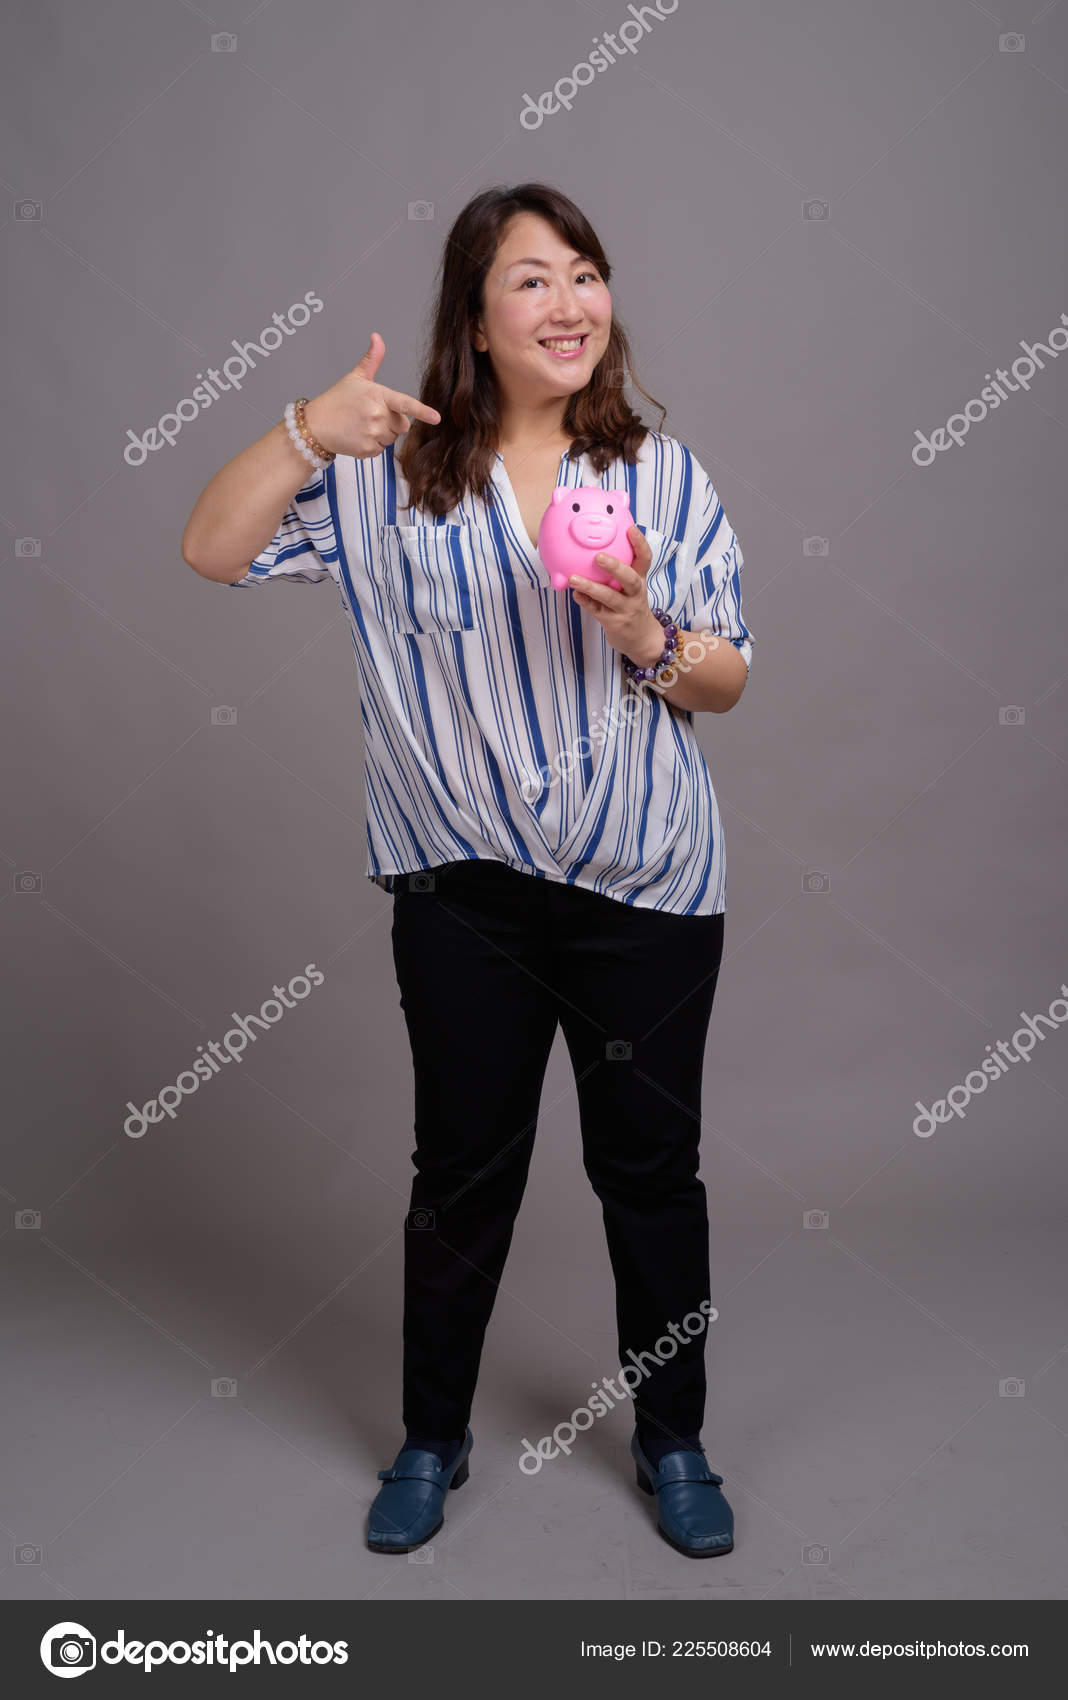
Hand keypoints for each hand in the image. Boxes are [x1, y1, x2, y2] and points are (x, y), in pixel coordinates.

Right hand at [303, 332, 440, 459]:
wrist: (316, 425)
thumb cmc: (336, 400)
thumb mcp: (355, 378)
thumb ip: (372, 360)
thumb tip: (377, 337)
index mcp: (377, 395)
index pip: (404, 404)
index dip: (422, 411)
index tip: (436, 418)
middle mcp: (376, 415)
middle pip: (403, 425)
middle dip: (393, 421)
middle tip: (372, 415)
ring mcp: (372, 434)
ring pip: (393, 438)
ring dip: (383, 434)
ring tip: (363, 425)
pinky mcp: (367, 450)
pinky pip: (382, 450)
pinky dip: (373, 445)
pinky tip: (359, 435)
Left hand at [567, 526, 665, 667]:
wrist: (643, 640)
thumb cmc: (632, 606)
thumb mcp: (631, 588)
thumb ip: (618, 571)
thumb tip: (594, 547)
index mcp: (640, 580)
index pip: (645, 560)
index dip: (640, 544)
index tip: (631, 528)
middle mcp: (636, 594)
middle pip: (631, 579)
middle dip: (616, 567)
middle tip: (599, 557)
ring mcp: (626, 610)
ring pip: (610, 597)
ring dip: (591, 587)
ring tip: (574, 578)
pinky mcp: (615, 623)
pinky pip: (597, 611)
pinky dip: (585, 602)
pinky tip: (575, 595)